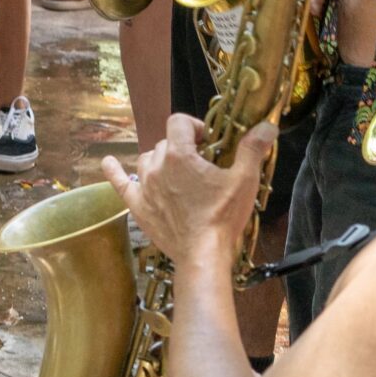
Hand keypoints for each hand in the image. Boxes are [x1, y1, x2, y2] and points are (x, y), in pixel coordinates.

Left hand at [105, 113, 271, 266]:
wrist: (202, 254)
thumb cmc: (223, 216)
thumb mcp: (244, 180)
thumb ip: (252, 149)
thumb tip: (267, 125)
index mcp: (179, 155)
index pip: (179, 122)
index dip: (194, 126)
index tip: (209, 140)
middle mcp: (156, 166)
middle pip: (166, 143)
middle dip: (184, 147)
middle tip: (203, 164)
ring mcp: (144, 185)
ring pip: (148, 160)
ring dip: (162, 161)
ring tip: (179, 173)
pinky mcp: (137, 205)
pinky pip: (120, 183)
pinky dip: (114, 171)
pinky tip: (108, 162)